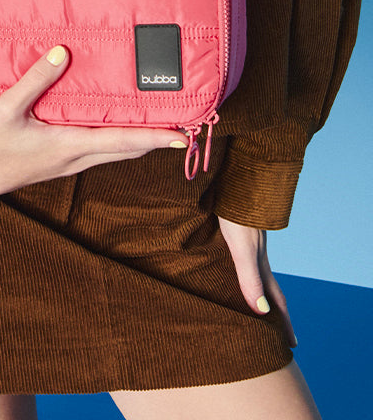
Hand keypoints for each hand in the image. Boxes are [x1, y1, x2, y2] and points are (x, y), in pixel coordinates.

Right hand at [0, 46, 186, 197]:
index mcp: (67, 146)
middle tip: (184, 125)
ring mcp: (67, 164)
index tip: (183, 135)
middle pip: (126, 149)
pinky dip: (115, 140)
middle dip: (155, 139)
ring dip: (137, 140)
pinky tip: (113, 127)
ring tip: (158, 123)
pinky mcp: (59, 163)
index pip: (120, 141)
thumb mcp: (6, 108)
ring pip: (113, 152)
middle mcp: (74, 159)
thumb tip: (61, 53)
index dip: (154, 137)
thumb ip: (35, 79)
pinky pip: (97, 152)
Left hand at [218, 216, 296, 345]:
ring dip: (259, 290)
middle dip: (274, 311)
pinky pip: (243, 257)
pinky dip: (243, 270)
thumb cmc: (236, 214)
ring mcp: (249, 241)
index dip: (282, 323)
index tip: (292, 345)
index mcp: (260, 264)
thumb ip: (249, 277)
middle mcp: (257, 255)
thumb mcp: (242, 249)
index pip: (275, 300)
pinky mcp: (237, 229)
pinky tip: (230, 267)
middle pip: (269, 288)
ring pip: (256, 272)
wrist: (236, 179)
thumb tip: (262, 313)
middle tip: (277, 332)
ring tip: (256, 303)